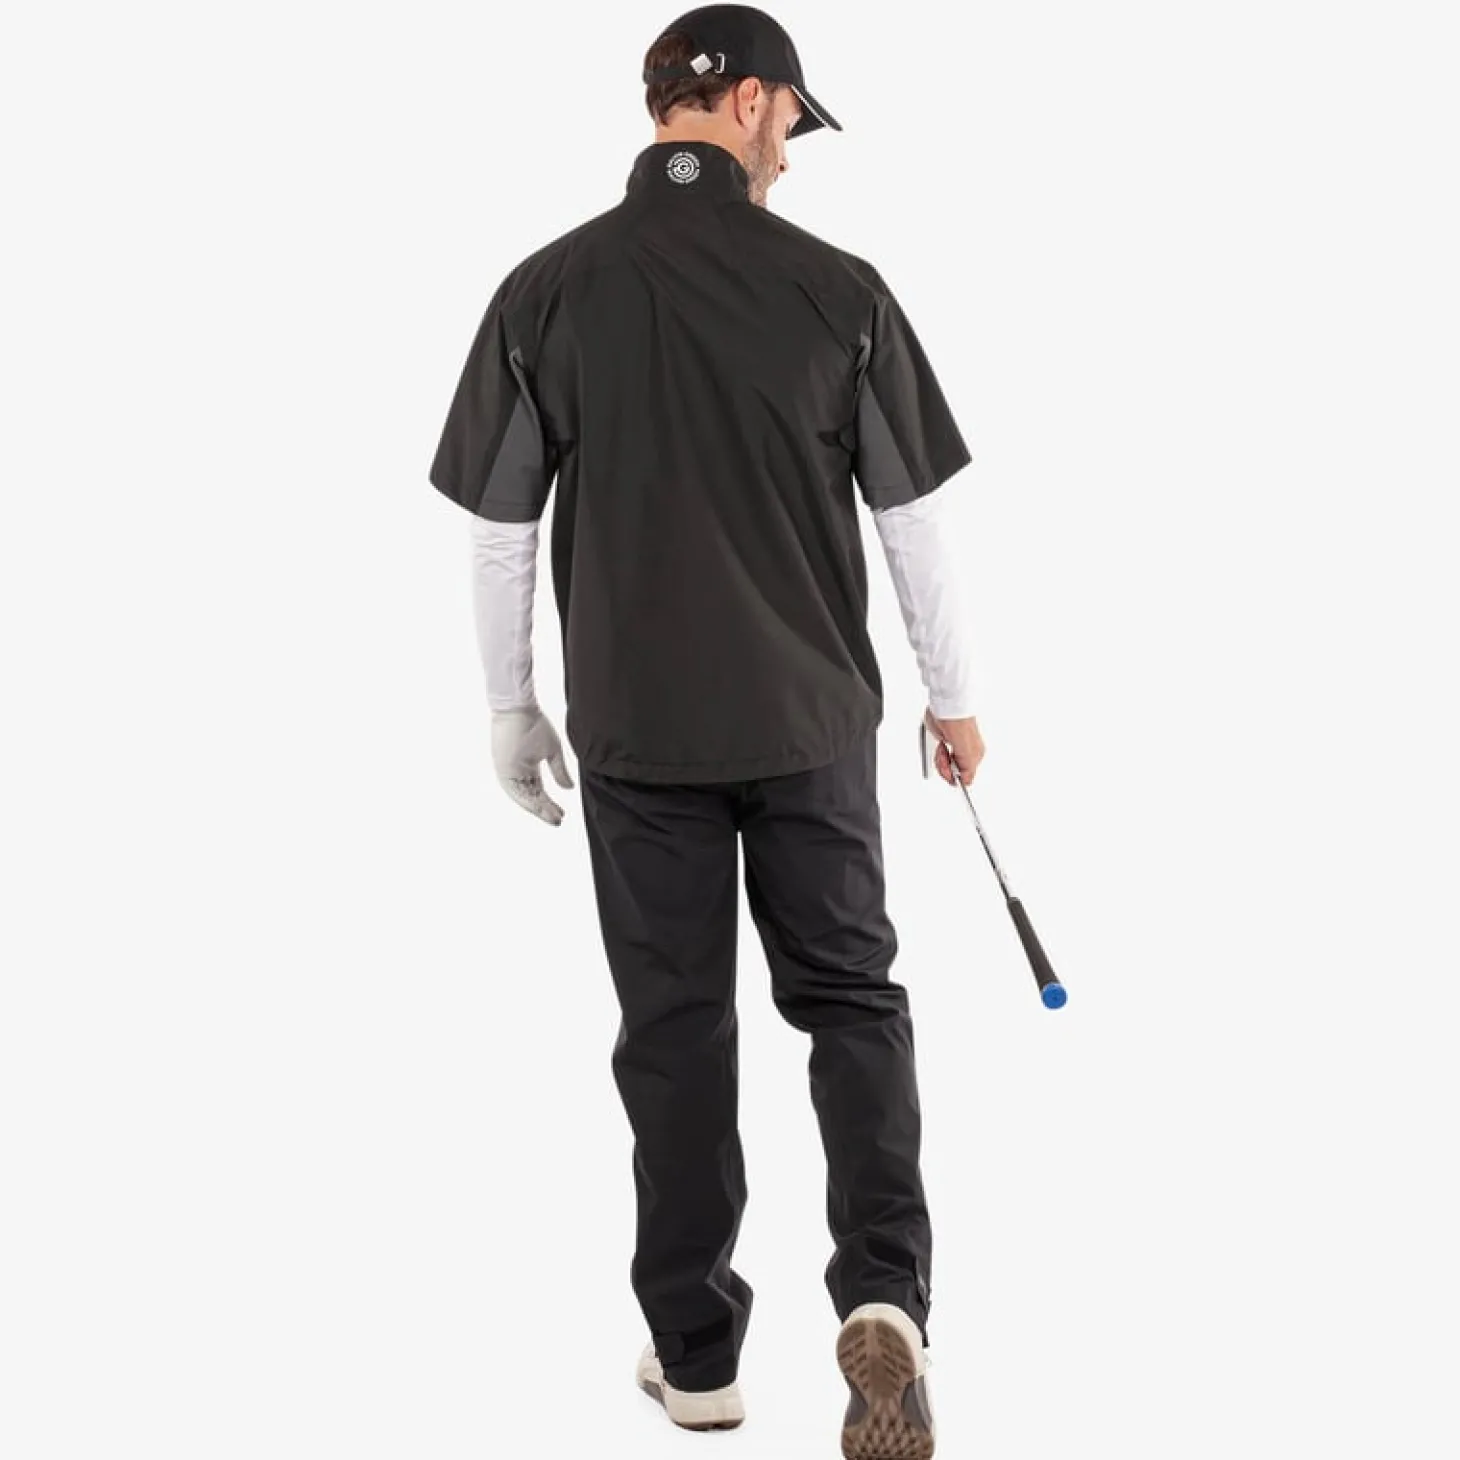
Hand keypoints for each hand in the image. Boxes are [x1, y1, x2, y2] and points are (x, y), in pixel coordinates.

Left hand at [491, 704, 574, 825]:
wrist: (518, 707)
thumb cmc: (533, 723)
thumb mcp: (552, 751)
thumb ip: (559, 771)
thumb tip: (568, 789)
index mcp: (527, 769)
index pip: (538, 792)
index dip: (550, 804)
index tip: (562, 814)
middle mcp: (516, 774)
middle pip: (531, 797)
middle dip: (544, 810)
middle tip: (558, 821)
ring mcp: (508, 773)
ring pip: (523, 797)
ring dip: (537, 809)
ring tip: (552, 818)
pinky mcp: (502, 770)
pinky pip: (515, 791)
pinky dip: (527, 800)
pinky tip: (540, 808)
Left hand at [923, 707, 984, 786]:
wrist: (947, 708)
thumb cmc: (958, 724)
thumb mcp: (966, 752)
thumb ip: (968, 770)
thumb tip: (966, 782)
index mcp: (976, 756)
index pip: (965, 778)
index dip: (953, 776)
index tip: (948, 769)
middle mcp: (968, 753)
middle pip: (954, 772)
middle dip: (945, 766)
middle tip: (944, 755)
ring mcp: (957, 748)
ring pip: (946, 765)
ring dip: (941, 759)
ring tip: (942, 748)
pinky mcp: (947, 742)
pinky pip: (941, 756)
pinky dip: (938, 753)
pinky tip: (940, 745)